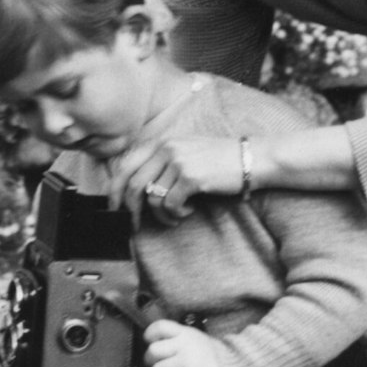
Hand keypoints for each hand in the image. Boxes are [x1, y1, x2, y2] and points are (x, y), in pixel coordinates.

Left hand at [108, 135, 242, 222]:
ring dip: (161, 215)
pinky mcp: (191, 177)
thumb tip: (138, 189)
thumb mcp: (186, 151)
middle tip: (134, 224)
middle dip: (131, 209)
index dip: (115, 189)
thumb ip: (162, 162)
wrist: (251, 159)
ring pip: (152, 198)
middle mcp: (166, 148)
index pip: (125, 165)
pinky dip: (176, 214)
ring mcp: (178, 161)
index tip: (115, 207)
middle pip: (134, 184)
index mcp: (162, 141)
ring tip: (175, 216)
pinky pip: (170, 205)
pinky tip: (188, 211)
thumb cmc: (220, 159)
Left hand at [143, 320, 227, 366]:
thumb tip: (153, 345)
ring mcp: (187, 362)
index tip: (150, 342)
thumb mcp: (195, 338)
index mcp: (185, 333)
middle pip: (153, 351)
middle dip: (149, 361)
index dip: (150, 335)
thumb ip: (177, 338)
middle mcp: (184, 345)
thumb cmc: (212, 356)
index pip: (159, 327)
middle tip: (155, 366)